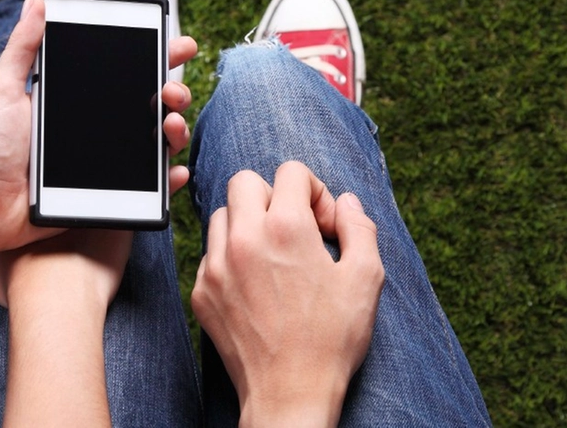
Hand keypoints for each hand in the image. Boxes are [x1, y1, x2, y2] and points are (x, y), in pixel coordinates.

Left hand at [0, 27, 198, 304]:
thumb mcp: (4, 90)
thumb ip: (23, 48)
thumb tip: (36, 2)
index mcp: (78, 99)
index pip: (127, 72)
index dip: (158, 57)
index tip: (178, 46)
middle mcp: (98, 126)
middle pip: (151, 103)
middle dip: (174, 91)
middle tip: (172, 90)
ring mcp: (106, 158)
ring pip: (158, 140)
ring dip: (176, 129)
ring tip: (170, 124)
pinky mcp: (107, 191)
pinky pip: (148, 184)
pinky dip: (169, 177)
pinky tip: (175, 169)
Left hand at [192, 162, 383, 427]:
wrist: (289, 395)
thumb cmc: (332, 339)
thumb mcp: (366, 279)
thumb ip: (359, 228)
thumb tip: (346, 202)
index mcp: (286, 228)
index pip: (290, 171)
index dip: (314, 191)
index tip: (324, 224)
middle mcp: (244, 239)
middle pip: (245, 181)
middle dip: (273, 196)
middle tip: (294, 229)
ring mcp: (216, 266)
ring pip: (222, 215)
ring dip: (248, 223)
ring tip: (274, 256)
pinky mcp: (201, 292)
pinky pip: (210, 254)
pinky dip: (231, 257)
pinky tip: (256, 285)